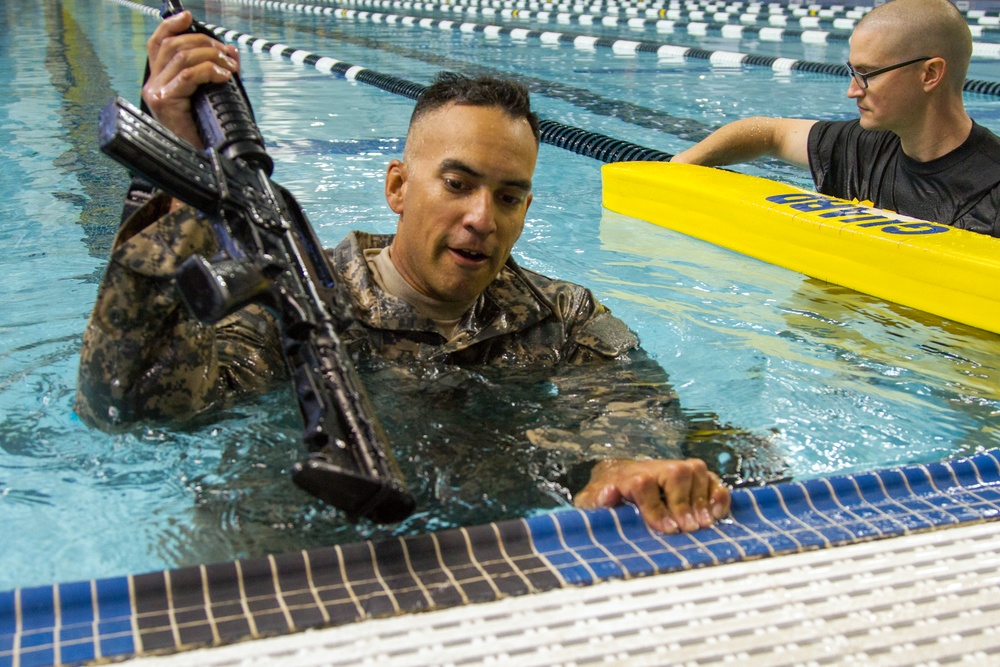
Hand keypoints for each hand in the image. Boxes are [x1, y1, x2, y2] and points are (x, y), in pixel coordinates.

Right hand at [141, 10, 239, 146]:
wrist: (200, 160)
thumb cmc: (205, 131)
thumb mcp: (211, 95)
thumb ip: (217, 71)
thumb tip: (231, 51)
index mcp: (159, 80)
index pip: (158, 44)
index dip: (171, 26)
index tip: (189, 17)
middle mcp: (153, 84)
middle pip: (174, 45)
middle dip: (204, 42)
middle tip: (226, 54)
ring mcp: (156, 93)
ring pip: (182, 57)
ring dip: (211, 56)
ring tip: (229, 66)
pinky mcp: (165, 102)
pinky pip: (188, 75)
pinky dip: (209, 70)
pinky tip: (223, 76)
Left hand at [573, 458, 730, 533]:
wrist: (620, 479)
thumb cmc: (607, 496)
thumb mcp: (592, 500)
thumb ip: (596, 500)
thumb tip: (607, 493)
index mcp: (630, 475)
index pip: (643, 484)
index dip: (655, 507)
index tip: (666, 529)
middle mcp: (657, 468)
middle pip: (676, 473)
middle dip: (683, 502)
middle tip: (688, 528)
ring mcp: (678, 470)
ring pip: (696, 472)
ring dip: (702, 498)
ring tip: (703, 524)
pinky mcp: (697, 478)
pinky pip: (714, 480)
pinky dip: (719, 495)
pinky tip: (717, 514)